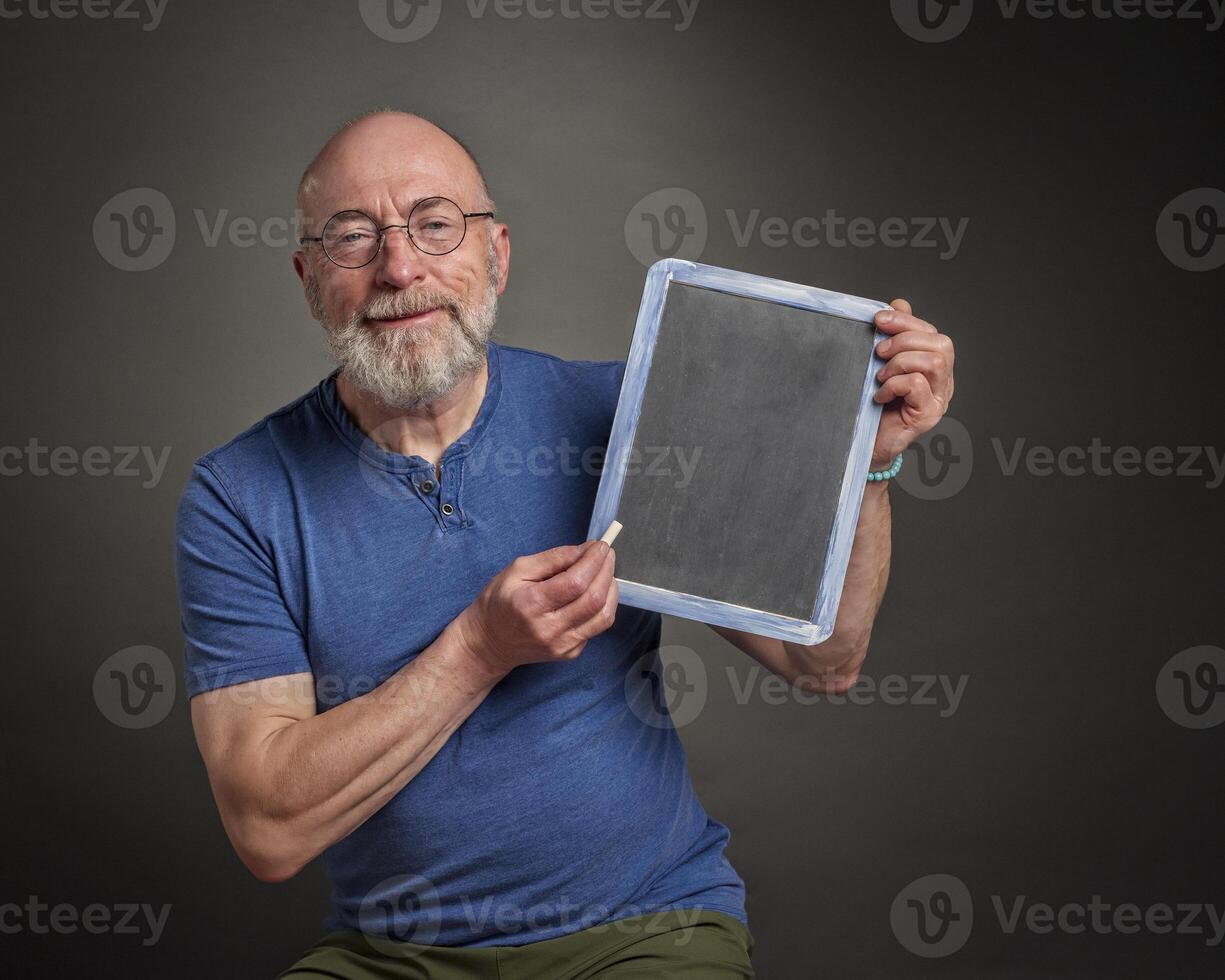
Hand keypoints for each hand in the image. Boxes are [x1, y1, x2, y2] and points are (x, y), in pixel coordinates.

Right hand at [455, 539, 618, 675]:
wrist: (490, 642)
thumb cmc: (499, 601)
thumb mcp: (518, 570)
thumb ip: (553, 558)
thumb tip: (585, 550)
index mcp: (531, 605)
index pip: (575, 583)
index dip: (593, 561)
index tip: (600, 545)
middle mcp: (549, 629)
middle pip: (594, 599)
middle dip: (606, 571)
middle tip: (606, 554)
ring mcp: (561, 645)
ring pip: (603, 616)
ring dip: (611, 589)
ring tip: (605, 571)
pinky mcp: (569, 653)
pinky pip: (597, 627)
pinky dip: (603, 605)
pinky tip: (594, 592)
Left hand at [870, 299, 954, 467]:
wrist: (865, 445)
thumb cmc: (873, 407)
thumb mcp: (881, 365)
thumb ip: (893, 336)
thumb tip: (899, 303)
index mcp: (934, 366)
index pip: (932, 332)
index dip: (906, 321)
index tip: (878, 318)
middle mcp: (943, 382)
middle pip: (941, 343)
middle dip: (904, 339)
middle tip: (878, 352)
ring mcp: (939, 399)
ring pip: (935, 361)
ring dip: (901, 361)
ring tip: (881, 375)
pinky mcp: (928, 415)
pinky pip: (918, 384)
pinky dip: (895, 384)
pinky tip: (880, 395)